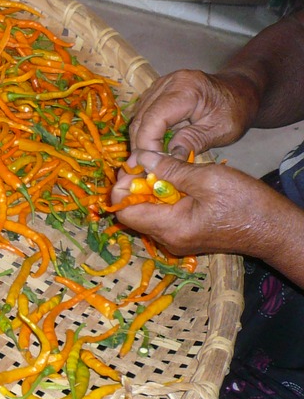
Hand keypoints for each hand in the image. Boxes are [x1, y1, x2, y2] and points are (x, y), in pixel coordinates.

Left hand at [110, 149, 292, 256]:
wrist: (274, 228)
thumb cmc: (246, 202)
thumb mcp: (207, 178)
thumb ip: (171, 169)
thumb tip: (140, 158)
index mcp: (171, 228)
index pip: (124, 212)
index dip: (123, 187)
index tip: (134, 165)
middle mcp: (168, 239)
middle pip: (134, 213)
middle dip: (137, 186)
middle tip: (150, 163)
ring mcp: (177, 240)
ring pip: (149, 214)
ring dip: (151, 191)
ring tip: (167, 170)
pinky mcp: (186, 236)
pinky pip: (164, 217)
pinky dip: (165, 199)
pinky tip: (179, 183)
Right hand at [127, 68, 258, 161]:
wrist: (242, 92)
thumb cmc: (236, 110)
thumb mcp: (220, 131)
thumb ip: (192, 142)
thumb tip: (166, 161)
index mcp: (186, 88)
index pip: (154, 118)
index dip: (147, 144)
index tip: (150, 166)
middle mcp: (169, 82)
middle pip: (142, 117)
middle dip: (141, 145)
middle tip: (143, 168)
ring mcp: (161, 84)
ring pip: (139, 116)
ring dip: (140, 139)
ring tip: (147, 160)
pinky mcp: (158, 91)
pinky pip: (144, 113)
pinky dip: (144, 131)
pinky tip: (151, 147)